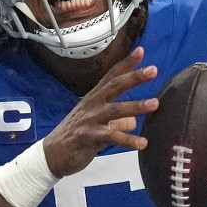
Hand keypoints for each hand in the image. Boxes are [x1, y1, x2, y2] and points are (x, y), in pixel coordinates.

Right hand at [42, 46, 158, 177]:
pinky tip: (142, 143)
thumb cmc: (75, 137)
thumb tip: (133, 121)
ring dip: (136, 106)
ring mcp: (90, 120)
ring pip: (115, 110)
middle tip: (153, 70)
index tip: (141, 51)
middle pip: (114, 86)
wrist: (52, 155)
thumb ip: (116, 121)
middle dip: (134, 77)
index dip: (125, 64)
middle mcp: (92, 105)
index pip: (111, 76)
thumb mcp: (96, 124)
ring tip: (155, 104)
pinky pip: (111, 137)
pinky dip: (128, 140)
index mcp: (94, 98)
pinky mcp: (89, 137)